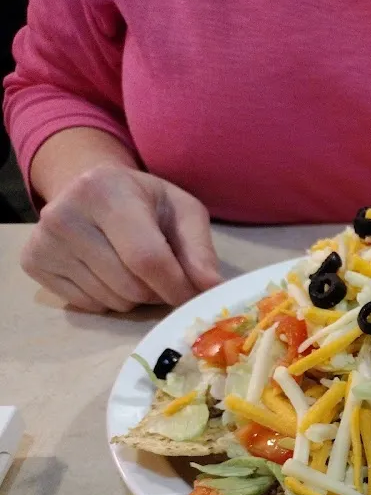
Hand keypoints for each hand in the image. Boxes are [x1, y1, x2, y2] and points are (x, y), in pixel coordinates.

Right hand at [20, 164, 220, 311]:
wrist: (91, 189)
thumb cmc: (145, 202)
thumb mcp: (182, 211)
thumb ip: (200, 249)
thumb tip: (212, 287)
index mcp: (105, 190)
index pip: (147, 258)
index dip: (177, 287)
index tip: (194, 297)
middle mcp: (64, 213)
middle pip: (130, 286)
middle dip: (158, 292)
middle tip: (163, 274)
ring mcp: (44, 240)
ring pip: (112, 301)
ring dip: (135, 297)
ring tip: (134, 268)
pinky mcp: (33, 262)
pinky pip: (89, 306)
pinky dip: (110, 299)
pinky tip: (109, 271)